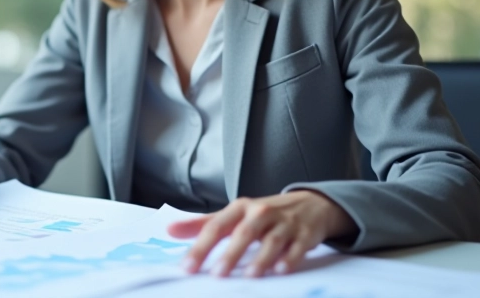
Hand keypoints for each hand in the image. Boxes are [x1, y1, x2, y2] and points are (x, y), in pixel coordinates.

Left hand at [167, 190, 356, 277]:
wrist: (309, 204)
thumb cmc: (263, 213)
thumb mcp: (233, 214)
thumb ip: (202, 224)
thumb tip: (170, 230)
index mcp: (239, 208)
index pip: (216, 227)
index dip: (200, 247)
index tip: (187, 266)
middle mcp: (260, 213)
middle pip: (243, 233)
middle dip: (230, 254)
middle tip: (217, 274)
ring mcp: (284, 223)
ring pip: (271, 240)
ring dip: (261, 258)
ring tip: (250, 276)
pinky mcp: (304, 234)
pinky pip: (297, 247)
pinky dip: (289, 258)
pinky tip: (281, 270)